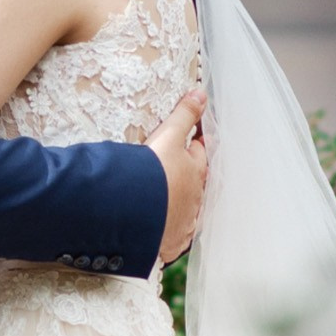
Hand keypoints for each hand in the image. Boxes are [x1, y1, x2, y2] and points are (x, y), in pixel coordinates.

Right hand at [148, 87, 208, 266]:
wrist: (135, 211)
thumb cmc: (152, 172)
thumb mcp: (167, 136)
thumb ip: (184, 115)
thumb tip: (201, 93)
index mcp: (195, 172)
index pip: (198, 155)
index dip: (193, 147)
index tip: (190, 142)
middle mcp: (194, 199)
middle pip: (194, 184)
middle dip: (187, 177)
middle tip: (176, 171)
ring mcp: (184, 222)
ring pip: (187, 211)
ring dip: (179, 204)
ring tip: (169, 201)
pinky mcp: (171, 243)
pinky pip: (175, 237)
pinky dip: (170, 231)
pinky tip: (164, 230)